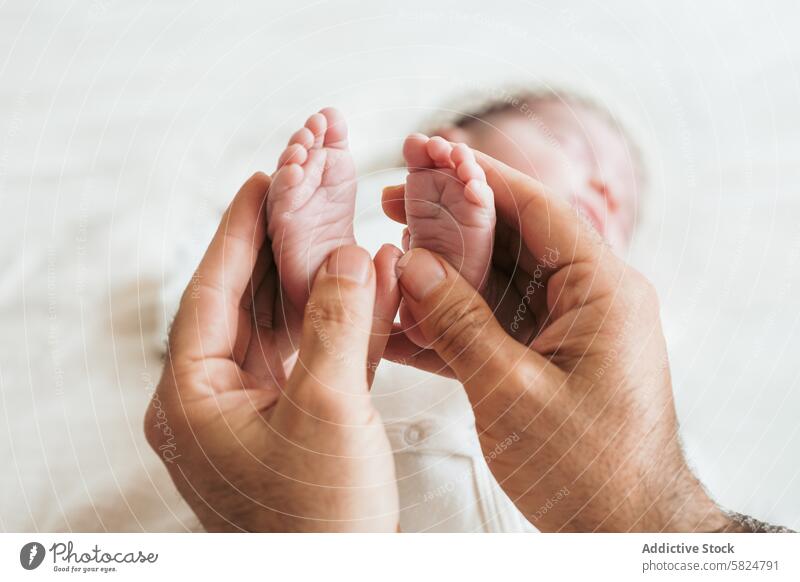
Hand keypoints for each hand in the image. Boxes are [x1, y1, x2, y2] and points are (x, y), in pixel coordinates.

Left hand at [145, 173, 400, 531]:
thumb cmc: (318, 519)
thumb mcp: (328, 409)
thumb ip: (340, 323)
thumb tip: (352, 257)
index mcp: (192, 397)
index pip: (211, 292)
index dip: (238, 231)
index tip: (260, 181)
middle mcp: (215, 401)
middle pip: (248, 303)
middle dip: (283, 251)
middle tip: (306, 199)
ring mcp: (256, 413)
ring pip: (287, 327)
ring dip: (323, 285)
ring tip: (346, 235)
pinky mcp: (296, 425)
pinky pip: (317, 358)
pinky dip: (347, 326)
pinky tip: (376, 289)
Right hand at [384, 155, 730, 531]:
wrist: (623, 528)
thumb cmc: (587, 466)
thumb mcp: (511, 390)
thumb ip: (459, 321)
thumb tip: (412, 265)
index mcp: (601, 289)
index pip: (537, 207)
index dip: (479, 176)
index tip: (431, 153)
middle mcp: (588, 298)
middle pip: (512, 238)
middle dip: (450, 221)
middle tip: (393, 199)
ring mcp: (566, 328)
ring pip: (495, 281)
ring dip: (442, 272)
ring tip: (387, 253)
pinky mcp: (544, 358)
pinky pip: (494, 323)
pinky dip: (450, 321)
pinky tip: (401, 318)